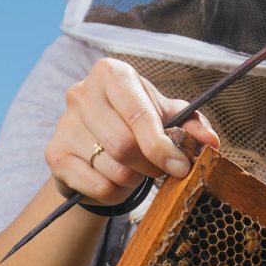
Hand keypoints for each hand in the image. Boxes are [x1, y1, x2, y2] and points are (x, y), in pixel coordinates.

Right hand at [47, 58, 220, 204]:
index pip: (139, 114)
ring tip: (135, 170)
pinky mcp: (54, 154)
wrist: (98, 146)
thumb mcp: (168, 118)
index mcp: (112, 74)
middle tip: (160, 170)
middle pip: (124, 145)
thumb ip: (192, 126)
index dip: (162, 146)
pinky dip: (115, 192)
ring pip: (112, 168)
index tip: (181, 167)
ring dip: (133, 179)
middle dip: (150, 165)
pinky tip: (115, 181)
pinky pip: (97, 186)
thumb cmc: (138, 125)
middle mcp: (82, 93)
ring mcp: (64, 123)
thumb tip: (210, 142)